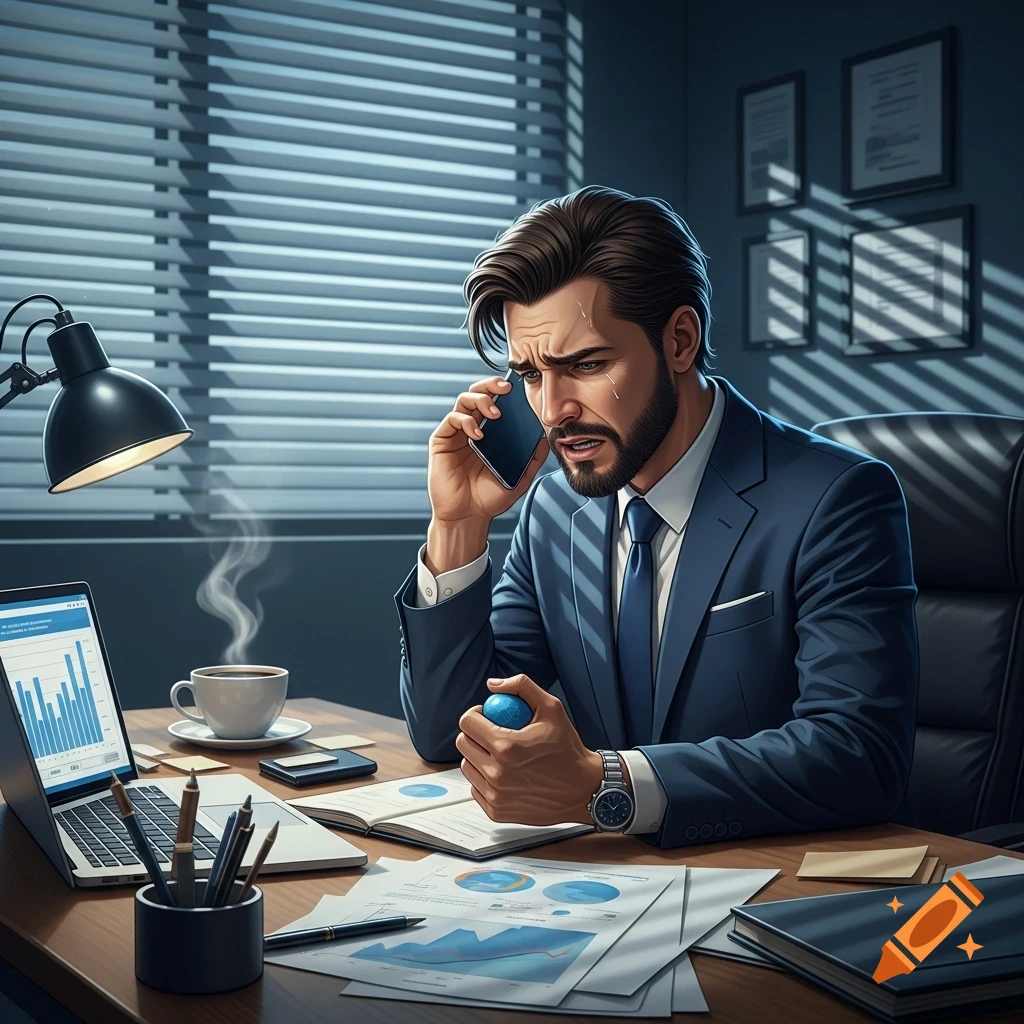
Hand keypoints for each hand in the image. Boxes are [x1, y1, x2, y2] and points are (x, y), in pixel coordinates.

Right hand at [427, 376, 548, 525]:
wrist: (469, 515)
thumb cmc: (490, 497)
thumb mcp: (520, 475)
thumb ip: (533, 456)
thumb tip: (547, 436)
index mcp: (490, 432)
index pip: (495, 401)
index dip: (503, 391)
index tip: (518, 388)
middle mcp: (472, 428)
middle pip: (478, 393)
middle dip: (491, 385)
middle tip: (505, 388)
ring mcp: (456, 434)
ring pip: (464, 401)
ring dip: (480, 399)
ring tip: (494, 412)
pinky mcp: (442, 441)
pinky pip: (452, 419)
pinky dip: (466, 421)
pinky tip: (478, 433)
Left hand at [456, 674, 603, 825]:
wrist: (583, 789)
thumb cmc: (568, 749)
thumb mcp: (551, 708)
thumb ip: (521, 687)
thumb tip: (494, 685)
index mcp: (506, 746)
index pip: (468, 722)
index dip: (475, 714)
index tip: (487, 715)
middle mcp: (497, 772)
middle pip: (463, 744)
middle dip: (474, 733)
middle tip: (491, 732)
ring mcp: (495, 794)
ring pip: (467, 766)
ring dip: (478, 755)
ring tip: (500, 753)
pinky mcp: (496, 810)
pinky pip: (476, 787)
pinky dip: (485, 778)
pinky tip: (504, 772)